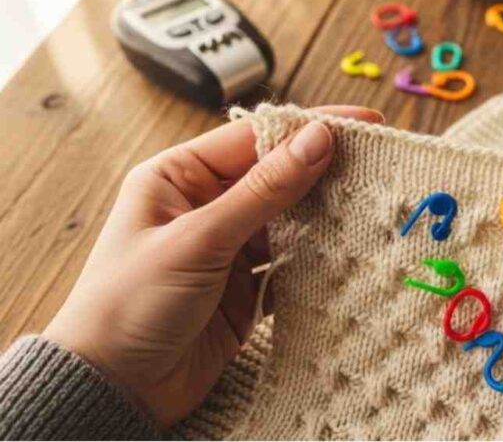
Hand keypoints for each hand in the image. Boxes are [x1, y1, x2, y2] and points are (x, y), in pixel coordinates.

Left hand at [43, 105, 382, 426]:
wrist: (114, 389)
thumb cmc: (129, 304)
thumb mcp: (199, 240)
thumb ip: (263, 191)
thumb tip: (317, 139)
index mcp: (178, 178)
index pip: (254, 139)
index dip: (308, 128)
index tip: (362, 123)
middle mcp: (204, 207)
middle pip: (277, 175)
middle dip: (324, 170)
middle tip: (378, 162)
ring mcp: (226, 248)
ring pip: (289, 219)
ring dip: (325, 215)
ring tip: (370, 204)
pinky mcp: (244, 288)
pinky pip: (291, 262)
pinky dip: (317, 259)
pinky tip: (346, 250)